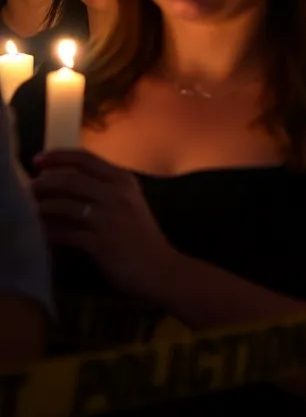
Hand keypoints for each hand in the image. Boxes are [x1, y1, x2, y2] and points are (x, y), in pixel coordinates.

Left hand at [31, 149, 176, 297]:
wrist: (158, 266)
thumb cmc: (140, 234)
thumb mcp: (129, 201)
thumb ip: (104, 187)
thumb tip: (64, 180)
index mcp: (124, 180)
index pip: (86, 158)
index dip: (58, 156)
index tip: (38, 160)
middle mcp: (116, 194)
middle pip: (69, 179)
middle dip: (42, 184)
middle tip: (28, 190)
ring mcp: (107, 218)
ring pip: (62, 205)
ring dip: (40, 208)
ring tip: (31, 211)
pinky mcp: (98, 241)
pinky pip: (62, 233)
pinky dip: (47, 232)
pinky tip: (41, 234)